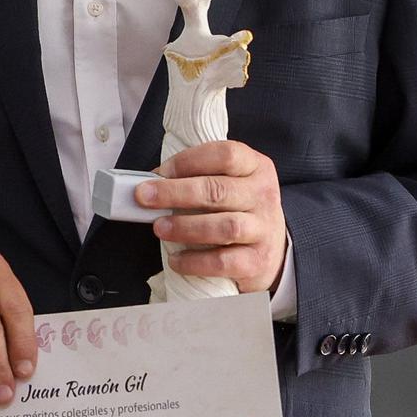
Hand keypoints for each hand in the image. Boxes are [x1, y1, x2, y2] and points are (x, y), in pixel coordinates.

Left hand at [135, 140, 287, 293]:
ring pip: (225, 226)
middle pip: (219, 190)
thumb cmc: (239, 208)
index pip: (226, 155)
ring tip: (159, 228)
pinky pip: (223, 262)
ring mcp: (263, 229)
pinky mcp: (257, 261)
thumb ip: (200, 176)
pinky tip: (176, 259)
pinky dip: (195, 261)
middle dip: (175, 193)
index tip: (161, 172)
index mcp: (256, 167)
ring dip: (185, 227)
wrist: (272, 249)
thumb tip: (152, 182)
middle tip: (144, 197)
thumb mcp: (231, 182)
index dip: (189, 161)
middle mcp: (263, 195)